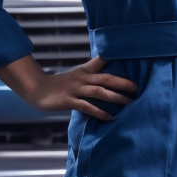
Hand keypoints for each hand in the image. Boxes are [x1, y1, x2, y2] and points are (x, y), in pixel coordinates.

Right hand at [18, 56, 138, 121]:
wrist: (37, 89)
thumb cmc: (61, 84)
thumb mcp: (78, 74)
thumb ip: (93, 72)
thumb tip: (109, 71)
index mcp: (85, 71)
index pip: (103, 62)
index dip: (117, 59)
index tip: (133, 59)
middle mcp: (82, 78)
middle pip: (106, 78)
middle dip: (123, 83)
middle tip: (139, 88)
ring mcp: (75, 89)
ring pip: (99, 92)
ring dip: (115, 97)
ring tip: (129, 103)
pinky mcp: (68, 101)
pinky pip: (86, 107)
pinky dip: (99, 112)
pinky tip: (109, 117)